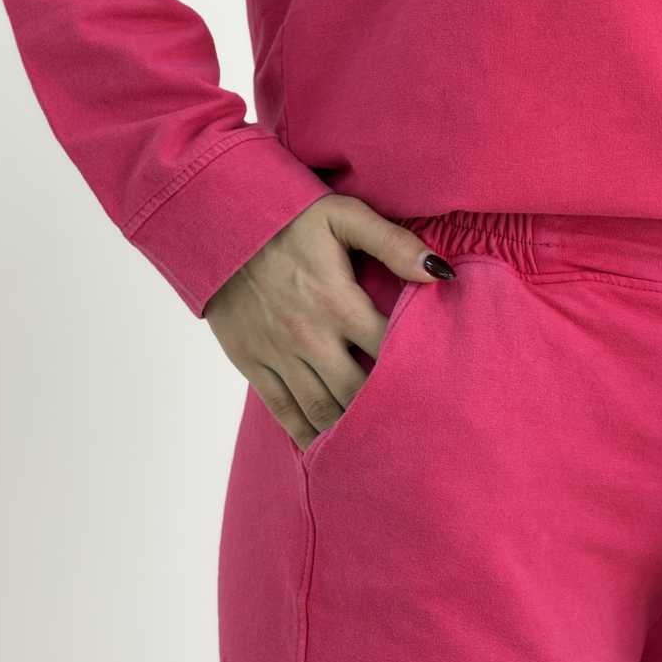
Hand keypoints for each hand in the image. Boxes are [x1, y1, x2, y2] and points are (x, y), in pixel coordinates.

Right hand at [203, 195, 455, 450]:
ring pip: (321, 408)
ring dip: (349, 429)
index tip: (435, 385)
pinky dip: (305, 432)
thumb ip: (393, 244)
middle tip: (411, 425)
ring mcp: (278, 353)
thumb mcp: (344, 216)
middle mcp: (310, 335)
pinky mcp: (251, 361)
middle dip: (385, 410)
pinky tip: (325, 445)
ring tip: (376, 444)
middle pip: (358, 391)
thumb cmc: (289, 217)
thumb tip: (441, 272)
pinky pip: (281, 409)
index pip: (389, 349)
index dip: (415, 369)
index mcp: (339, 302)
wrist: (220, 222)